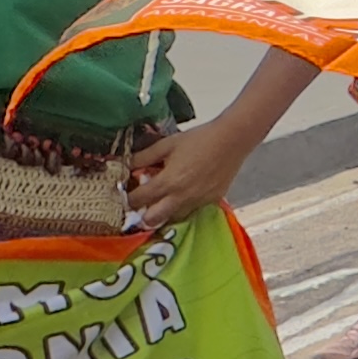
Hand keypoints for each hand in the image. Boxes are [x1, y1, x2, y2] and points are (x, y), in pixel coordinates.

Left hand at [124, 120, 250, 228]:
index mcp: (167, 181)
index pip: (138, 199)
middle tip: (143, 204)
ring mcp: (198, 201)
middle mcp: (181, 197)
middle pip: (153, 219)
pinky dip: (184, 206)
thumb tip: (125, 164)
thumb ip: (144, 157)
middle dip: (143, 214)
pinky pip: (192, 210)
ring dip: (165, 212)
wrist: (232, 140)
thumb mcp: (167, 144)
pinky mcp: (212, 201)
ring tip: (164, 200)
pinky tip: (185, 193)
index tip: (126, 195)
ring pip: (174, 218)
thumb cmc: (198, 139)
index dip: (127, 199)